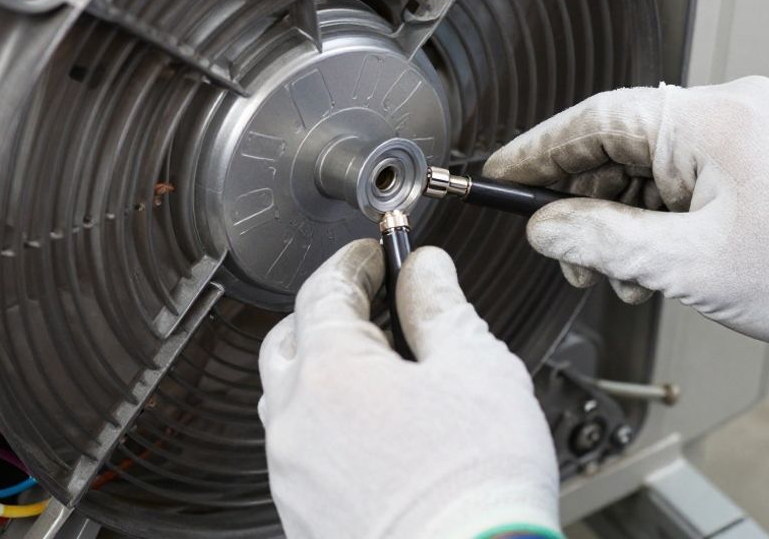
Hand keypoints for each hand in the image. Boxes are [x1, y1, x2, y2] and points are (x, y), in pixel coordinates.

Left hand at [258, 240, 560, 538]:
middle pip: (289, 343)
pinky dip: (330, 432)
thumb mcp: (478, 369)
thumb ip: (442, 307)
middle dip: (326, 316)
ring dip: (325, 378)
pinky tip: (379, 439)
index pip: (323, 289)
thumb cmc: (479, 488)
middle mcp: (294, 423)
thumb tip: (426, 270)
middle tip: (374, 308)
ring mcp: (292, 476)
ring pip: (290, 405)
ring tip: (384, 378)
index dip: (355, 263)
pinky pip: (303, 456)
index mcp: (330, 372)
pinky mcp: (301, 518)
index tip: (376, 255)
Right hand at [484, 76, 768, 351]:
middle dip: (584, 201)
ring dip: (622, 215)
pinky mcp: (755, 148)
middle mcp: (727, 107)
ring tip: (621, 274)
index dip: (538, 151)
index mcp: (709, 120)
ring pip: (647, 161)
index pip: (594, 119)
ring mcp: (744, 124)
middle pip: (618, 141)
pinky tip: (653, 258)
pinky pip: (682, 170)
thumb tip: (544, 228)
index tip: (500, 175)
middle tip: (564, 254)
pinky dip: (657, 211)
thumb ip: (602, 240)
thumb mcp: (686, 265)